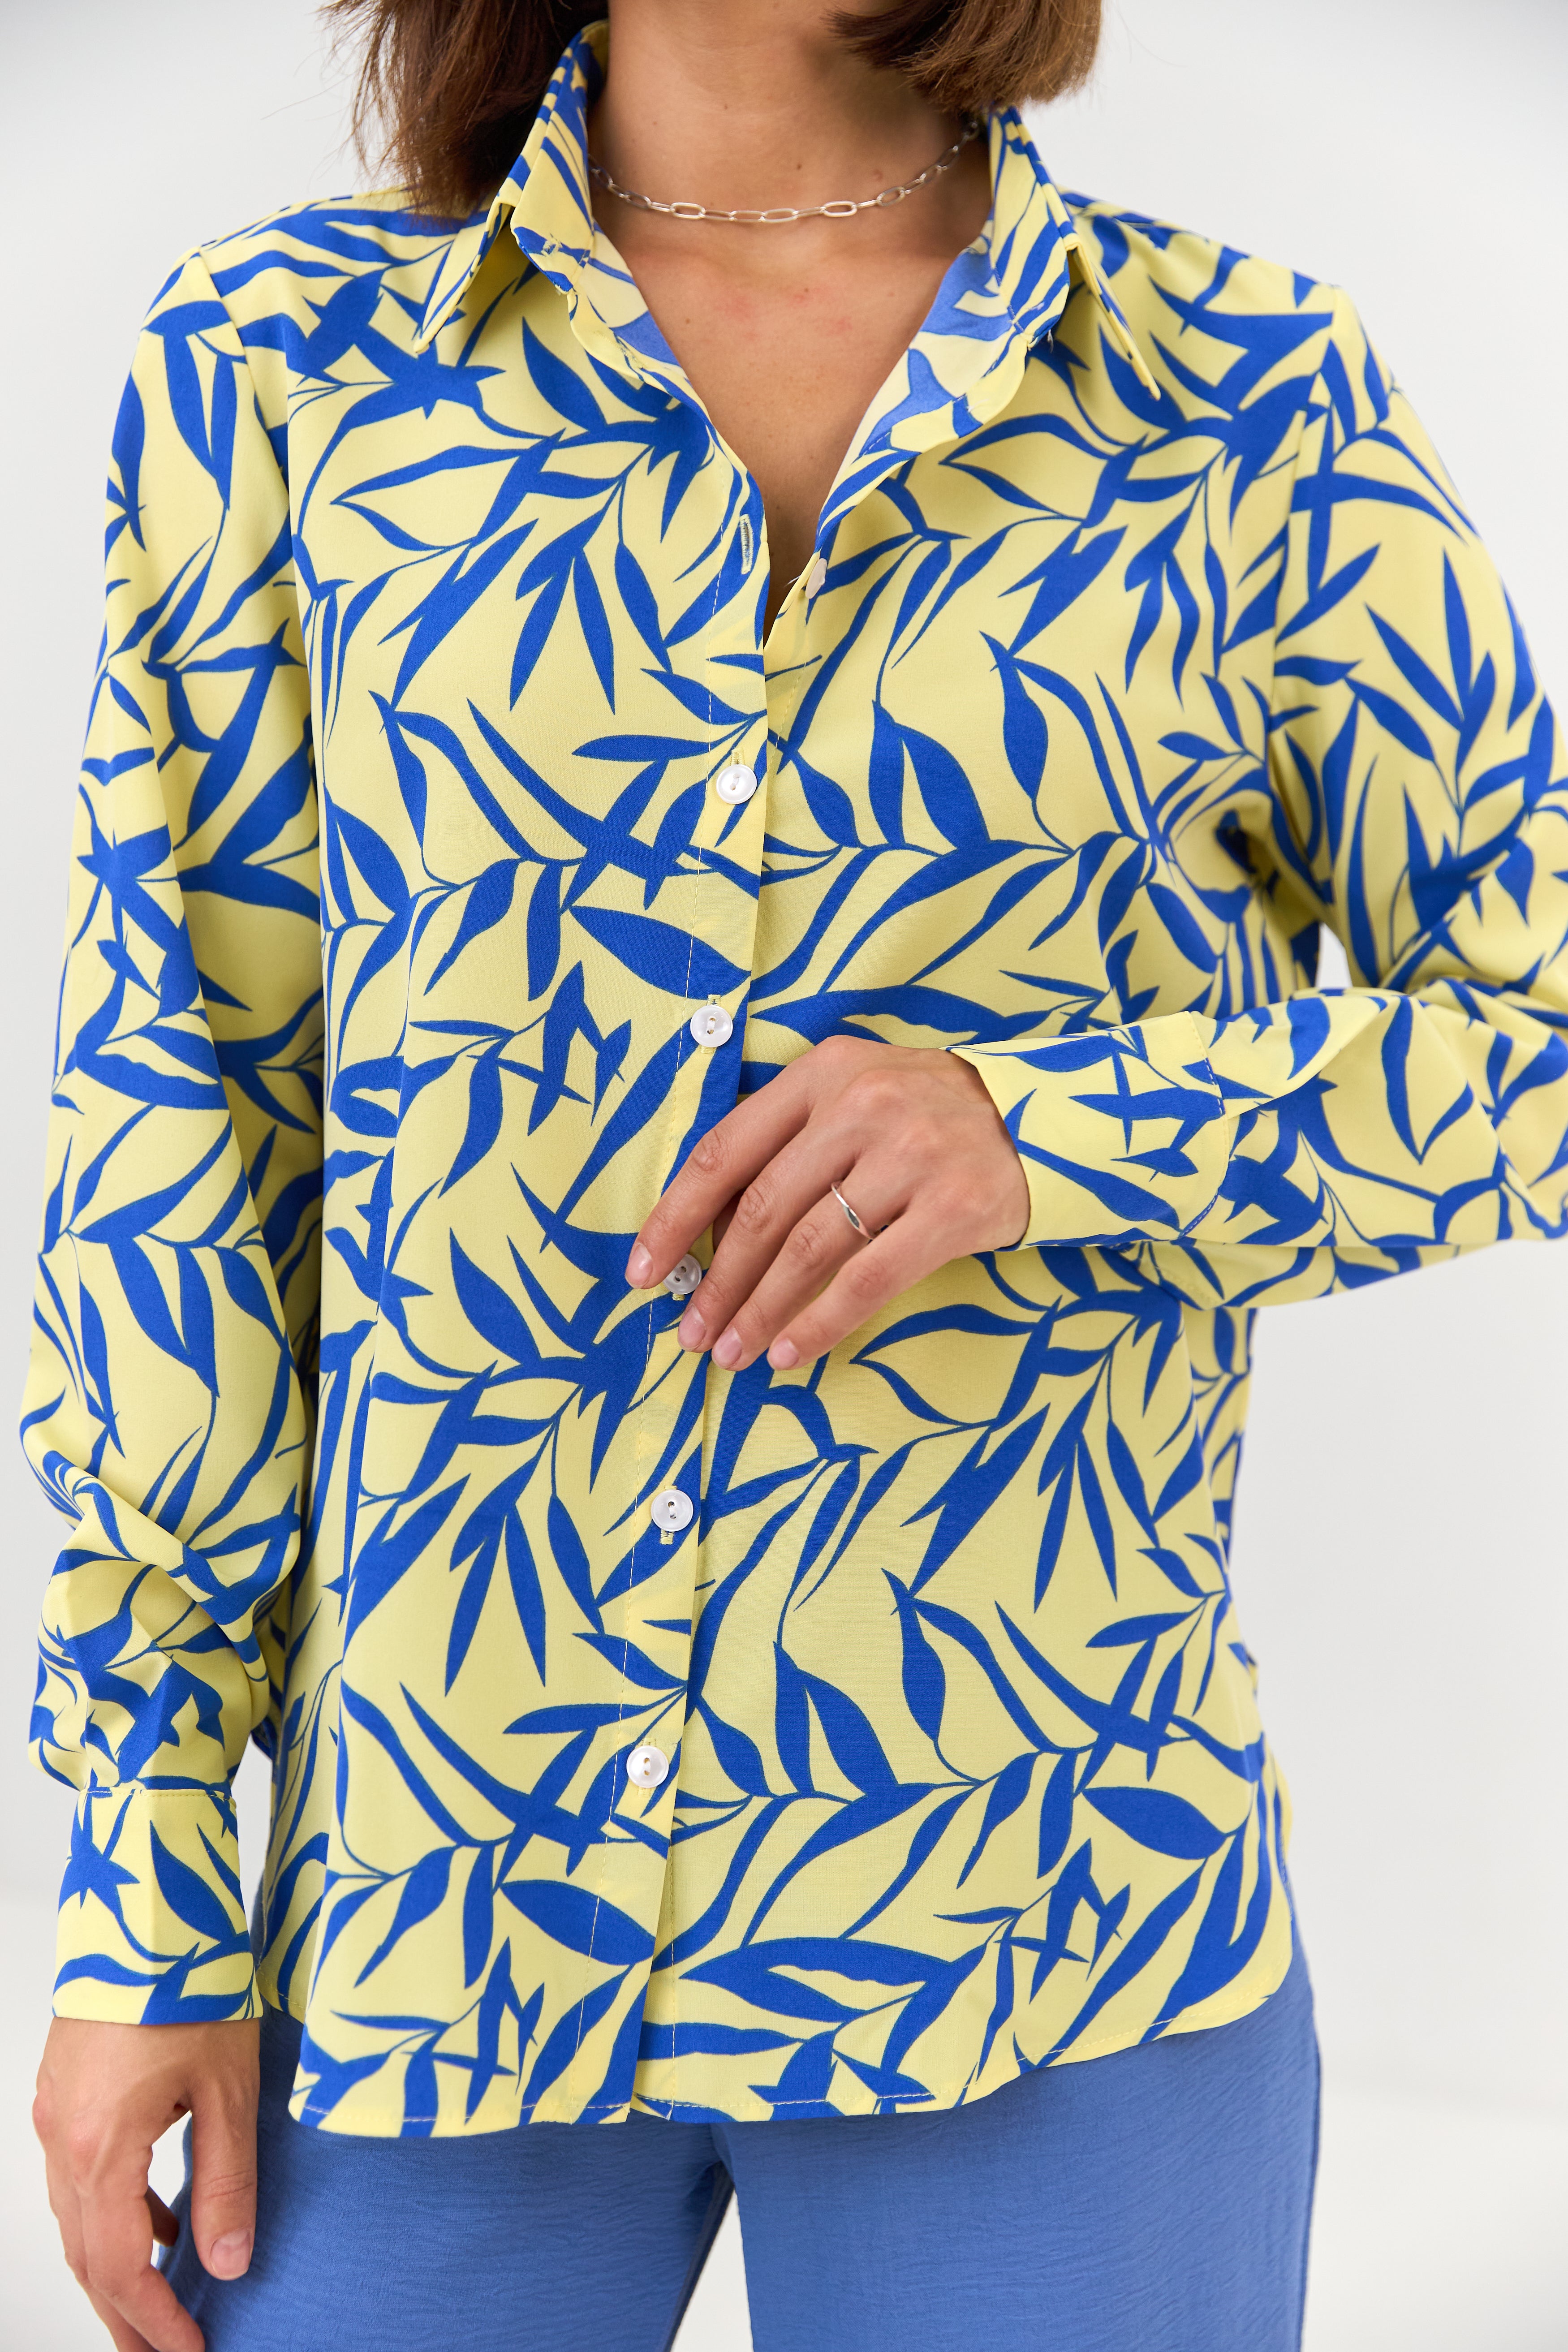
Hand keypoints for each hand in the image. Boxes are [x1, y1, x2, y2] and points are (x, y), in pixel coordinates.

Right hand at [34, 2015, 260, 2351]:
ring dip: (115, 2264)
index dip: (153, 2322)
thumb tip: (227, 2262)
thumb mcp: (229, 2087)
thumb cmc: (191, 1983)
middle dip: (123, 2313)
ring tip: (158, 2304)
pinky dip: (116, 2210)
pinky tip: (161, 2221)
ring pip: (78, 2217)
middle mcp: (64, 2139)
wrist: (146, 1904)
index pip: (120, 2267)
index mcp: (101, 2149)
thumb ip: (226, 2179)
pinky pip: (82, 2174)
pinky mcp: (66, 2087)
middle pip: (87, 2255)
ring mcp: (57, 2112)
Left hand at [626, 1037, 1027, 1369]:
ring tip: (730, 1352)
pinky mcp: (954, 1207)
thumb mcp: (857, 1095)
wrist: (1045, 1116)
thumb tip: (711, 1232)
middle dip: (715, 1281)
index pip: (725, 1150)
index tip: (643, 1269)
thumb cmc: (932, 1116)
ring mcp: (911, 1156)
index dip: (675, 1217)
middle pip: (762, 1208)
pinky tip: (788, 1353)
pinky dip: (820, 1323)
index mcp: (823, 1074)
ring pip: (808, 1248)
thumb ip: (790, 1143)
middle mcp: (862, 1106)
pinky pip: (868, 1279)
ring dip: (758, 1310)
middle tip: (690, 1332)